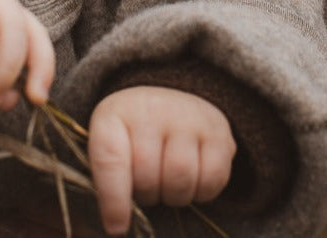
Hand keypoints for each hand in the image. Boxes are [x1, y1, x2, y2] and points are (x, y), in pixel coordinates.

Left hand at [88, 86, 235, 235]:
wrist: (168, 101)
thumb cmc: (133, 137)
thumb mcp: (109, 149)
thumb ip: (108, 183)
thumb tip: (118, 226)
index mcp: (114, 114)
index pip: (111, 160)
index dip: (114, 199)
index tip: (117, 227)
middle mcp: (152, 108)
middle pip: (149, 177)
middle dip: (147, 194)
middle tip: (148, 185)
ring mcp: (188, 115)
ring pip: (181, 179)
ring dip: (174, 195)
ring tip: (169, 181)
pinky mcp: (218, 128)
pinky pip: (213, 179)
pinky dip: (203, 192)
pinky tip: (193, 179)